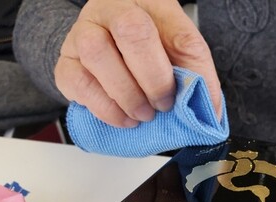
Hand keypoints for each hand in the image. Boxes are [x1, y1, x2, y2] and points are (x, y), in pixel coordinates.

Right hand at [55, 0, 221, 126]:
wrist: (109, 49)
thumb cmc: (147, 50)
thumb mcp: (178, 53)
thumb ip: (197, 76)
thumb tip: (210, 112)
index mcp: (146, 3)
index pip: (170, 28)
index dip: (176, 68)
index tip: (179, 96)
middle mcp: (110, 10)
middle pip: (130, 31)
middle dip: (152, 79)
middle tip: (160, 105)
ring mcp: (82, 33)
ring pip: (96, 54)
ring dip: (126, 95)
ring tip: (142, 114)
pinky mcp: (65, 63)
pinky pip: (77, 82)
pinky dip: (104, 108)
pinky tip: (122, 117)